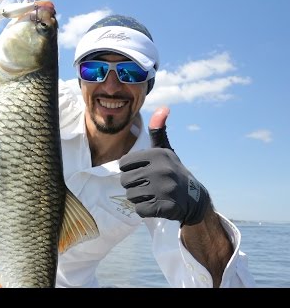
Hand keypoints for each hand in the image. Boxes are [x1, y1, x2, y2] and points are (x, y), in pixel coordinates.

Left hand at [119, 106, 209, 225]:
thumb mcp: (166, 150)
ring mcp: (163, 189)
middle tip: (147, 185)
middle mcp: (161, 170)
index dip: (129, 170)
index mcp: (157, 155)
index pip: (123, 164)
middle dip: (132, 185)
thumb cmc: (173, 172)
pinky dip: (144, 210)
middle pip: (125, 181)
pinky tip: (155, 204)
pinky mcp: (165, 207)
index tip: (141, 172)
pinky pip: (139, 210)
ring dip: (138, 198)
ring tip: (152, 194)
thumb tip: (163, 107)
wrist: (194, 198)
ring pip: (131, 196)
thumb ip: (158, 131)